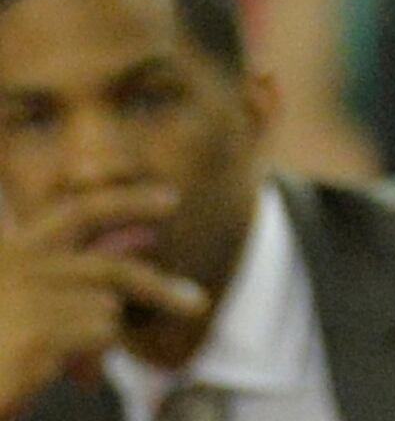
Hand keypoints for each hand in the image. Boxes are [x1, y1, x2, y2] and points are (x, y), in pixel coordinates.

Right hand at [0, 185, 207, 412]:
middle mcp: (17, 265)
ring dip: (102, 335)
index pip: (78, 212)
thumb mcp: (31, 302)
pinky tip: (74, 374)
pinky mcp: (38, 333)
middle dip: (157, 286)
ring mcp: (26, 297)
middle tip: (196, 301)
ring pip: (108, 306)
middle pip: (110, 268)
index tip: (172, 198)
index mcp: (10, 252)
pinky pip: (101, 332)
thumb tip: (146, 238)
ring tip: (77, 366)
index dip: (128, 203)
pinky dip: (95, 354)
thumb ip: (79, 272)